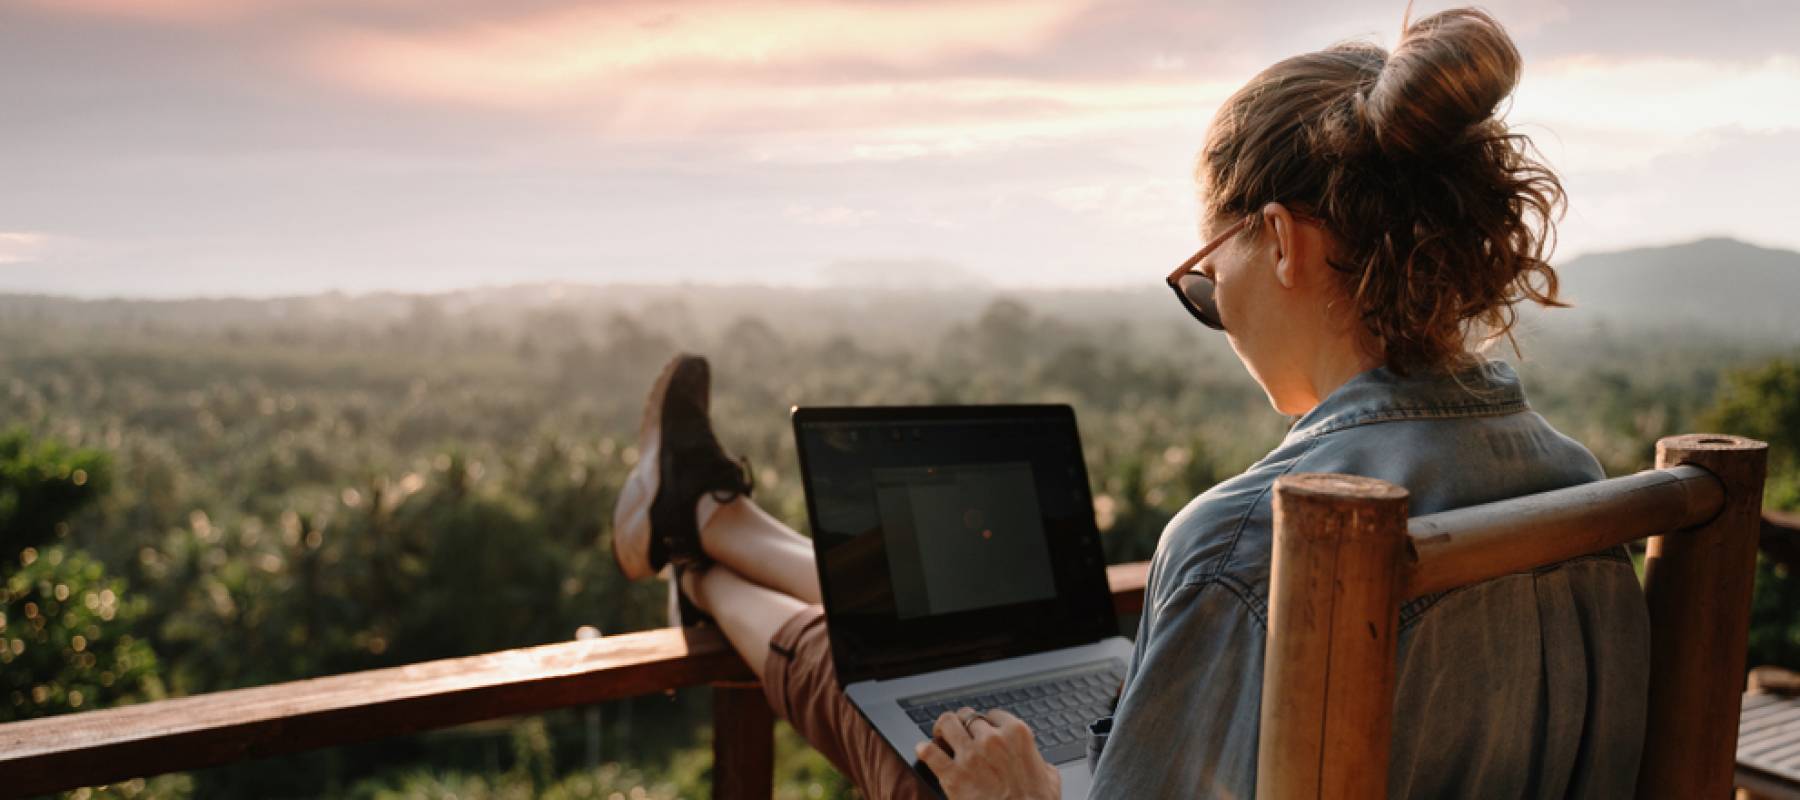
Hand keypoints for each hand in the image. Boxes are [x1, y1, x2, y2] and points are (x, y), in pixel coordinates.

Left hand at [915, 707, 1060, 799]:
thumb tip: (1039, 764)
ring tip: (940, 735)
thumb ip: (1040, 763)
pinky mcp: (953, 775)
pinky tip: (923, 751)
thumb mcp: (1049, 780)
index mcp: (1017, 734)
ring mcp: (971, 755)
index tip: (983, 730)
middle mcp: (992, 739)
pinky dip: (924, 750)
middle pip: (968, 717)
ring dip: (942, 729)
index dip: (987, 723)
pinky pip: (930, 752)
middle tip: (959, 733)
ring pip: (946, 723)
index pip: (994, 714)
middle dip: (963, 725)